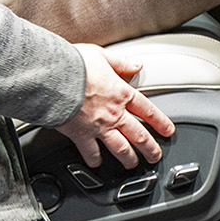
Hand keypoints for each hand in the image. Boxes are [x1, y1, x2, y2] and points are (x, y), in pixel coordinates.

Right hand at [55, 46, 173, 169]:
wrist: (51, 78)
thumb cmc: (73, 65)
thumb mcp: (102, 56)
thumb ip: (120, 63)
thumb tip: (136, 64)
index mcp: (122, 94)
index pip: (148, 111)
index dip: (161, 122)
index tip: (168, 130)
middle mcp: (114, 113)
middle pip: (139, 136)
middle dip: (150, 148)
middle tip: (155, 156)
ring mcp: (98, 127)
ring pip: (121, 149)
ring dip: (128, 159)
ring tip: (132, 165)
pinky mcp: (80, 135)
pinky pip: (91, 152)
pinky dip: (94, 160)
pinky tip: (97, 164)